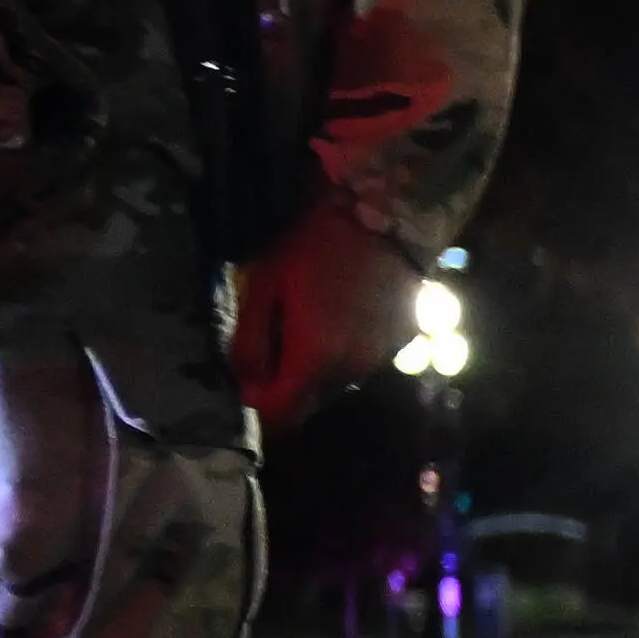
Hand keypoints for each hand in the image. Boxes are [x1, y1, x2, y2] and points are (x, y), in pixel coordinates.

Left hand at [227, 209, 418, 426]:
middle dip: (281, 392)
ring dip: (308, 375)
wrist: (384, 222)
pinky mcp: (393, 347)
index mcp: (315, 361)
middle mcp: (349, 372)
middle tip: (264, 355)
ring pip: (330, 388)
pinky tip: (326, 324)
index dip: (257, 405)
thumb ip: (249, 343)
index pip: (280, 415)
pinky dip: (334, 359)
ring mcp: (375, 361)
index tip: (245, 380)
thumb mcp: (265, 288)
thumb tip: (245, 385)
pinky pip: (352, 368)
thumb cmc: (314, 250)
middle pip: (306, 406)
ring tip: (294, 333)